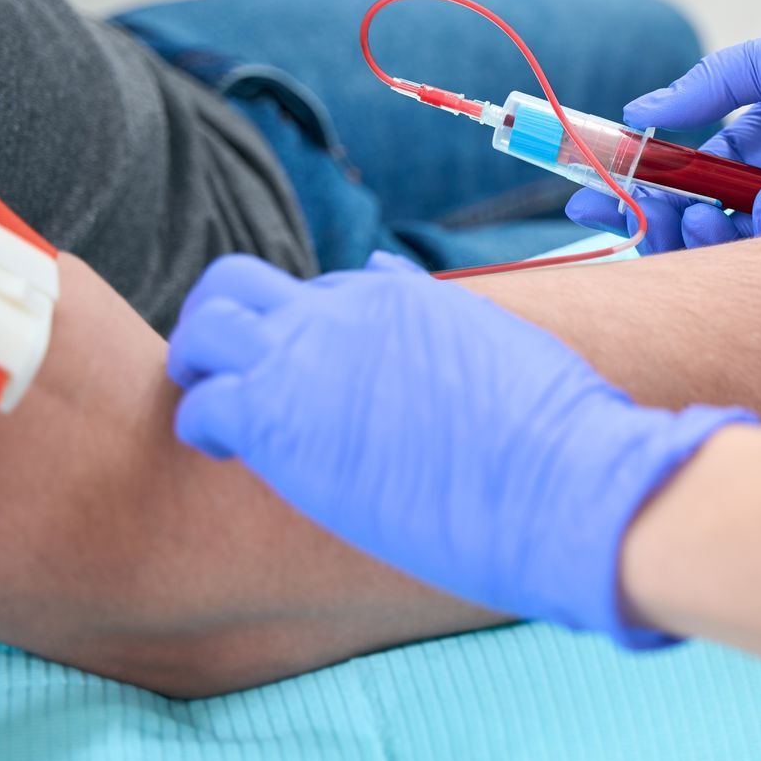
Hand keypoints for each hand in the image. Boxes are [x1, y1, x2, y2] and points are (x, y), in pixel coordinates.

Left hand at [166, 252, 754, 645]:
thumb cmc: (557, 435)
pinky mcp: (283, 420)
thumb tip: (393, 278)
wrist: (564, 481)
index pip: (324, 293)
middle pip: (240, 284)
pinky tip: (229, 456)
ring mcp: (309, 358)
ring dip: (197, 363)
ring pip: (205, 327)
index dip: (310, 334)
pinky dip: (203, 427)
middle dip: (219, 321)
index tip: (314, 379)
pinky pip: (205, 407)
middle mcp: (347, 310)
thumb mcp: (502, 349)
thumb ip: (443, 320)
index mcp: (404, 298)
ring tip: (210, 411)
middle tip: (221, 372)